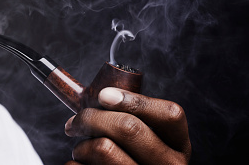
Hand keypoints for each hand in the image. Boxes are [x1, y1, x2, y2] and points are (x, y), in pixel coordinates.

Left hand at [64, 87, 190, 163]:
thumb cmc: (131, 159)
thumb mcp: (147, 141)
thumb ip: (131, 118)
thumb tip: (97, 94)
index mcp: (178, 145)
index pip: (169, 114)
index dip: (134, 100)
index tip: (104, 95)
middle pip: (128, 127)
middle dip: (91, 118)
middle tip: (73, 123)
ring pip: (105, 148)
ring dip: (82, 146)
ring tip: (81, 150)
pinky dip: (75, 163)